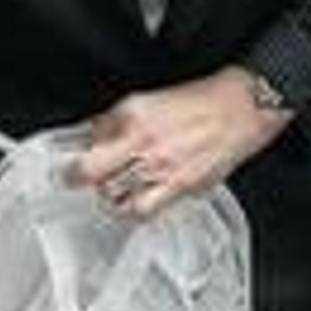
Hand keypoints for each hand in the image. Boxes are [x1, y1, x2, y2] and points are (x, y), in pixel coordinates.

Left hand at [74, 66, 292, 217]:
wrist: (238, 109)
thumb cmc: (200, 102)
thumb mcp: (150, 100)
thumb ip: (121, 120)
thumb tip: (97, 135)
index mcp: (131, 112)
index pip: (88, 136)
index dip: (78, 149)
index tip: (71, 157)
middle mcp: (141, 139)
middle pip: (90, 169)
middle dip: (77, 176)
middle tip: (73, 179)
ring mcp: (159, 165)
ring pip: (113, 193)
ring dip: (107, 193)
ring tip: (109, 190)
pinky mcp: (179, 185)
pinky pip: (142, 209)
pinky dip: (132, 210)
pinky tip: (133, 204)